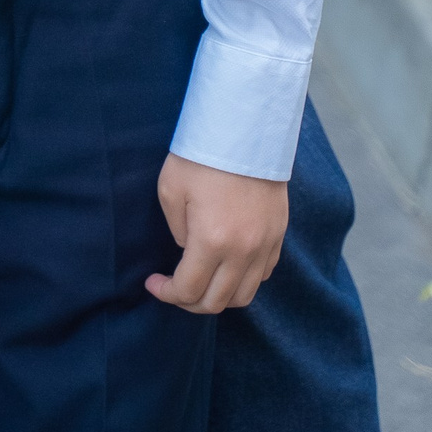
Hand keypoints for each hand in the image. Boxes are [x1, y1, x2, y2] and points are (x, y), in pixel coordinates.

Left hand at [147, 154, 287, 311]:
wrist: (245, 129)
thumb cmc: (201, 155)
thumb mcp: (171, 189)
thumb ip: (177, 230)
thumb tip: (189, 250)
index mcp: (212, 241)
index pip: (189, 290)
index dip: (167, 294)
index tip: (153, 283)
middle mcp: (243, 252)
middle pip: (218, 302)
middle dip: (190, 302)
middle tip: (174, 288)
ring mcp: (265, 246)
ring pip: (244, 295)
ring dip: (219, 297)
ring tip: (201, 281)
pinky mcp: (278, 236)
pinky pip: (263, 274)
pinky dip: (243, 280)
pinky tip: (227, 265)